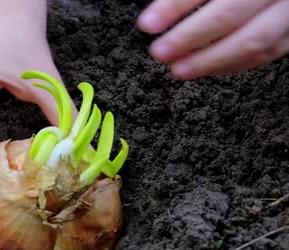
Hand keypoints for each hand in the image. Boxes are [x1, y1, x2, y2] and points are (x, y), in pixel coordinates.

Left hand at [138, 0, 288, 79]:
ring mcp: (288, 10)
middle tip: (159, 52)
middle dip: (189, 37)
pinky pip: (267, 52)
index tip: (147, 24)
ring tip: (177, 70)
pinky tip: (205, 68)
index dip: (173, 6)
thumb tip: (158, 11)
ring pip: (252, 40)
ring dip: (210, 60)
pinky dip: (232, 64)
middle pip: (228, 14)